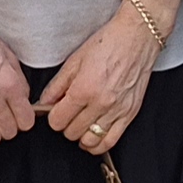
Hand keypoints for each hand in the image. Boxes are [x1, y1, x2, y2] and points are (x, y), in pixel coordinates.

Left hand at [36, 8, 156, 159]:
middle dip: (66, 125)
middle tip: (68, 114)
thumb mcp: (75, 60)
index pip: (58, 120)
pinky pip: (111, 141)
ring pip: (90, 141)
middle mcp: (101, 103)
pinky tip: (93, 136)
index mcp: (84, 89)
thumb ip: (57, 85)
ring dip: (81, 136)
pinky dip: (99, 144)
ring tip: (79, 125)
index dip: (53, 117)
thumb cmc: (108, 43)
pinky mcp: (130, 114)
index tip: (55, 111)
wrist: (137, 37)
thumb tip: (45, 101)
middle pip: (72, 132)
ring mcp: (117, 111)